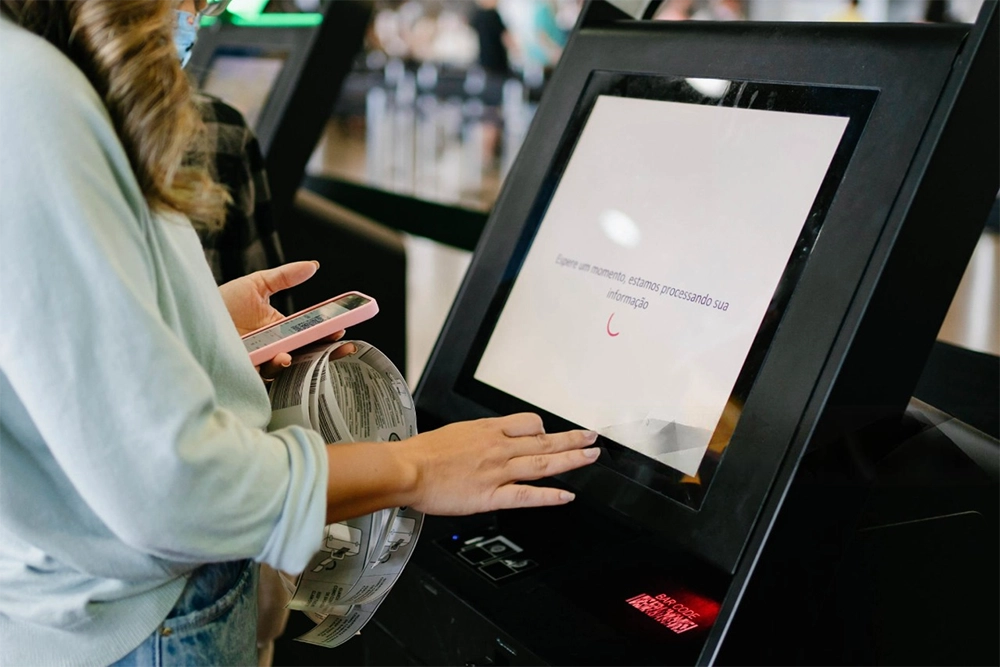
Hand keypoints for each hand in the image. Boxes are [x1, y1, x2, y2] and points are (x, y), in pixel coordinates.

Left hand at [219, 261, 354, 376]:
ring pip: (293, 367)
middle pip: (309, 354)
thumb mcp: (256, 284)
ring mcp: (263, 361)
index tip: (342, 328)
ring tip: (307, 348)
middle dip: (330, 353)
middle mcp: (276, 347)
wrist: (191, 313)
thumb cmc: (220, 302)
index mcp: (281, 328)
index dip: (329, 333)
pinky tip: (282, 357)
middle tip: (344, 349)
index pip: (311, 333)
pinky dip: (278, 367)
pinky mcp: (249, 371)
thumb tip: (313, 265)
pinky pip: (269, 375)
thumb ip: (285, 276)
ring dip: (305, 361)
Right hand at [324, 414, 599, 522]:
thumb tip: (482, 440)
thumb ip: (474, 437)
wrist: (407, 469)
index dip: (545, 429)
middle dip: (572, 439)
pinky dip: (550, 495)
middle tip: (592, 437)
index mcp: (488, 430)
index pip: (529, 423)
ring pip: (543, 464)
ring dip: (571, 460)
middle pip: (544, 442)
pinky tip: (567, 496)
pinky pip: (528, 495)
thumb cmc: (422, 453)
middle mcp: (499, 448)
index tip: (555, 433)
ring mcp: (498, 472)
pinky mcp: (492, 495)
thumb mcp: (454, 432)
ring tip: (591, 457)